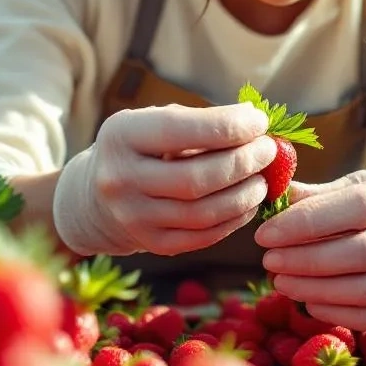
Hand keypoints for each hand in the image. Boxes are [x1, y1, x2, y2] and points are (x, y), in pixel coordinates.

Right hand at [52, 103, 276, 257]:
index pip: (180, 131)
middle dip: (242, 162)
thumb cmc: (143, 148)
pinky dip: (235, 219)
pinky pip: (203, 236)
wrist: (97, 195)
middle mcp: (121, 179)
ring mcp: (134, 217)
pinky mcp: (152, 243)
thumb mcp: (156, 122)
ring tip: (263, 178)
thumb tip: (256, 128)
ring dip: (244, 194)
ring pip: (203, 213)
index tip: (259, 121)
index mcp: (121, 136)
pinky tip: (249, 202)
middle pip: (195, 178)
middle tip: (269, 150)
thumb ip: (201, 123)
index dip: (227, 126)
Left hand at [253, 168, 365, 330]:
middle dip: (307, 260)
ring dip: (316, 289)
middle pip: (363, 253)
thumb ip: (317, 195)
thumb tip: (273, 196)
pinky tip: (308, 303)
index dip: (308, 222)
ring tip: (281, 282)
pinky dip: (336, 313)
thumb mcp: (355, 188)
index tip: (266, 234)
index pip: (359, 206)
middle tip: (269, 261)